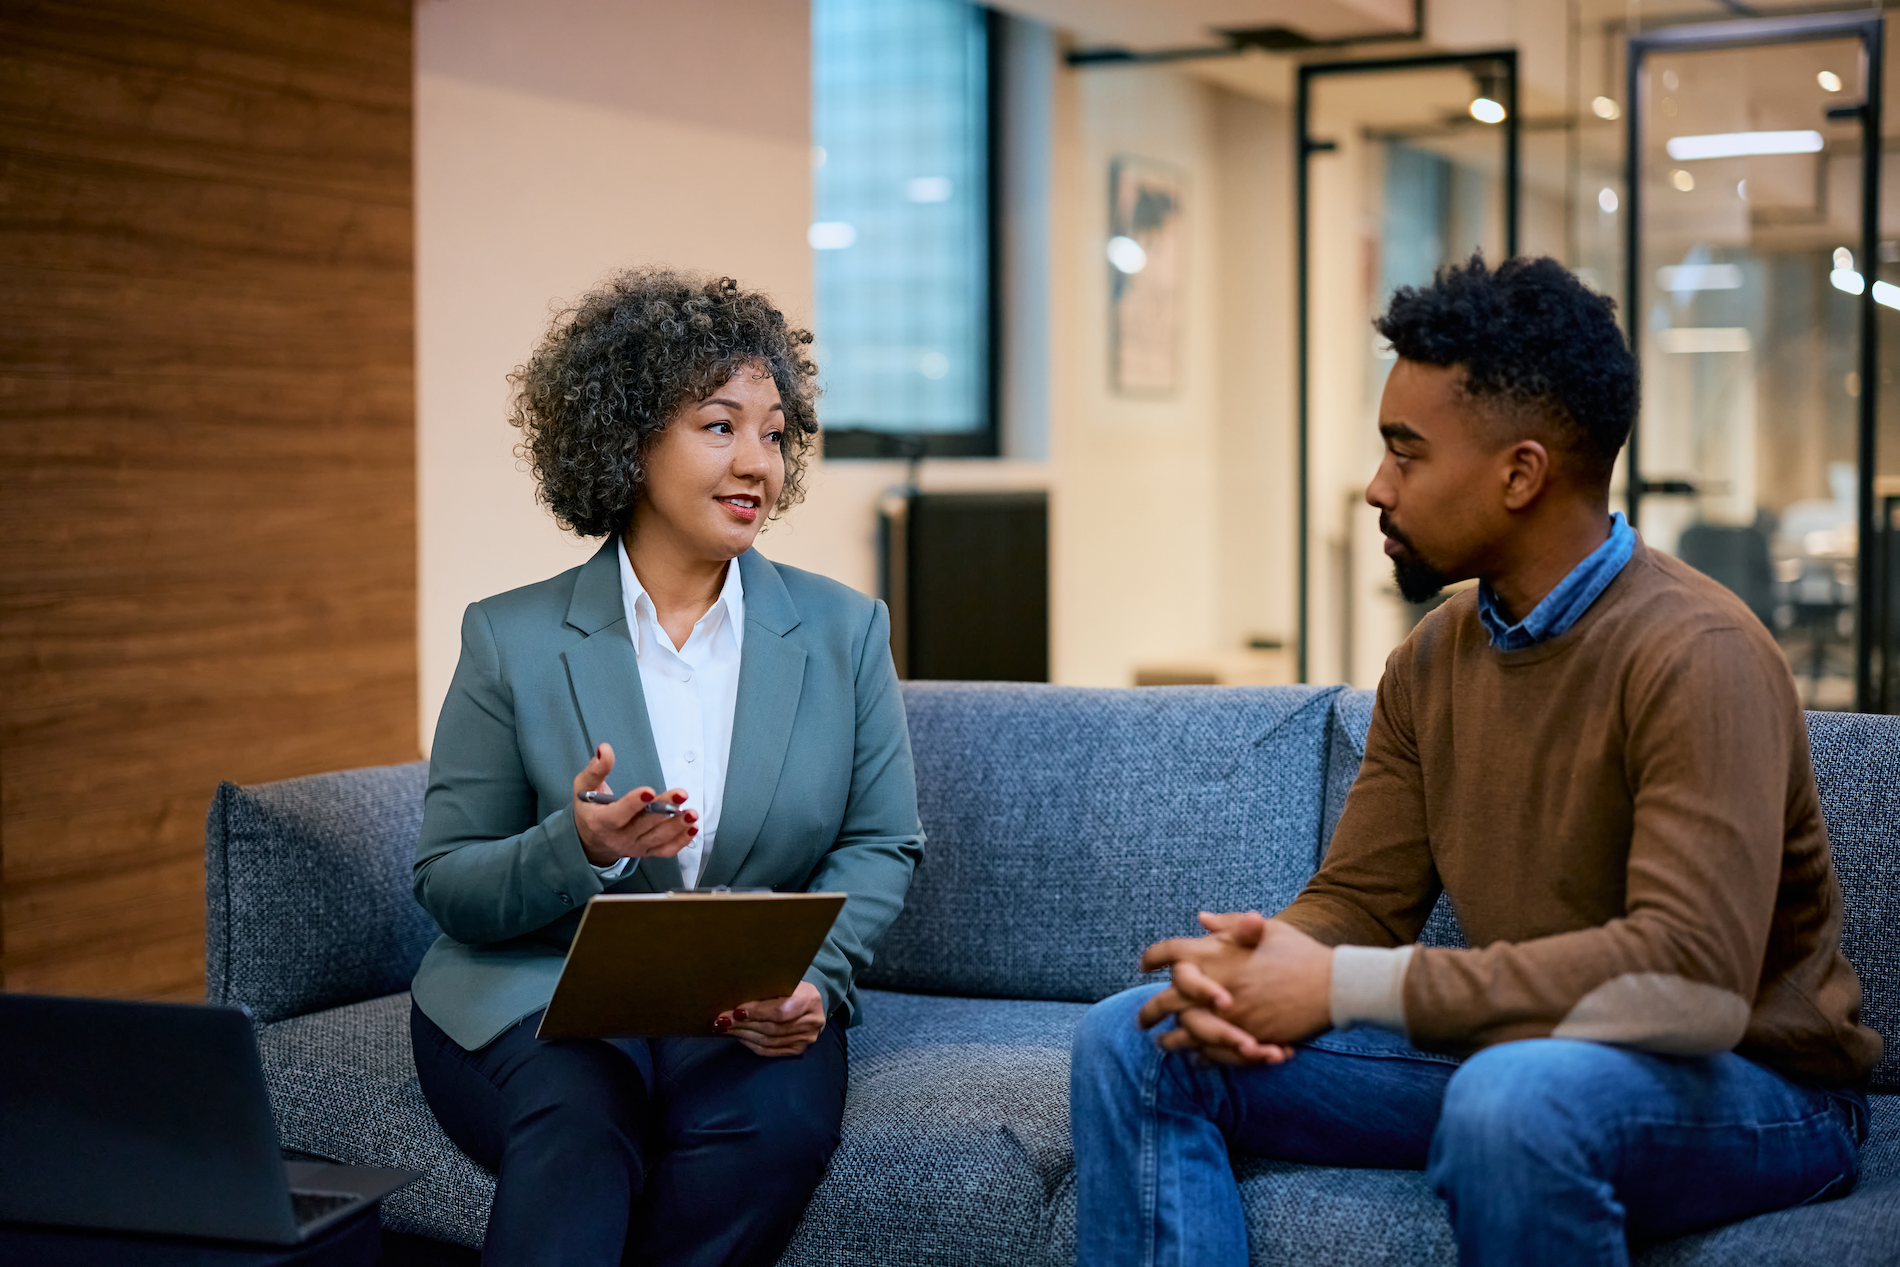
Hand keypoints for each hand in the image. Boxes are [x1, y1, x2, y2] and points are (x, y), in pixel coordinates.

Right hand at [571, 743, 696, 866]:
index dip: (633, 804)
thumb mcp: (584, 787)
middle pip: (644, 824)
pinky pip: (665, 850)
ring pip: (658, 838)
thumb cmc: (589, 809)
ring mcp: (634, 846)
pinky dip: (680, 841)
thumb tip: (604, 749)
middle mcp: (618, 837)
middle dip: (664, 809)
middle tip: (681, 794)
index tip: (649, 791)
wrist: (591, 841)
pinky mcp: (646, 851)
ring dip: (677, 826)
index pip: (617, 815)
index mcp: (600, 822)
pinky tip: (692, 828)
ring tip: (692, 813)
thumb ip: (595, 769)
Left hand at [716, 981, 825, 1057]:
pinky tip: (739, 1037)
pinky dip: (752, 1044)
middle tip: (723, 1021)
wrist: (811, 1003)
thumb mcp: (783, 981)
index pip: (780, 1011)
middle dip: (744, 1025)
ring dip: (744, 1035)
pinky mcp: (798, 1049)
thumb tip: (734, 997)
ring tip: (726, 1028)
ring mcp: (806, 1038)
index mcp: (809, 999)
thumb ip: (765, 989)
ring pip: (769, 1041)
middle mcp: (812, 1021)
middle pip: (772, 1028)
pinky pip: (770, 1051)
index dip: (756, 1013)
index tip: (735, 1011)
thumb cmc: (791, 988)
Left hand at [1137, 913, 1332, 1061]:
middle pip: (1165, 1001)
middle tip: (1141, 1020)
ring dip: (1171, 1040)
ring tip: (1162, 1043)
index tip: (1143, 965)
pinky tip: (1196, 1058)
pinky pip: (1213, 1053)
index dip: (1151, 958)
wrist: (1332, 985)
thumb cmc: (1299, 952)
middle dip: (1148, 1011)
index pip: (1169, 953)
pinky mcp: (1245, 1039)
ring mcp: (1227, 1016)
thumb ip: (1230, 925)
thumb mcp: (1265, 928)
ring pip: (1185, 1034)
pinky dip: (1202, 1057)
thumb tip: (1201, 919)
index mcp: (1215, 954)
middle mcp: (1214, 986)